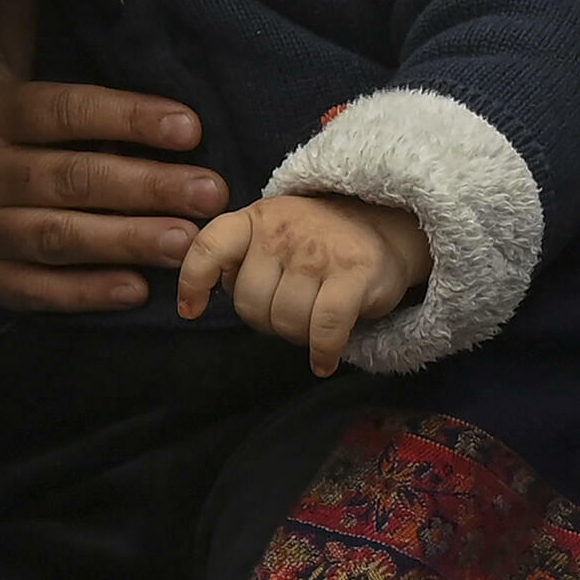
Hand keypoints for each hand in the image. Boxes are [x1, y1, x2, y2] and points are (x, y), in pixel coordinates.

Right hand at [0, 0, 227, 311]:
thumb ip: (18, 2)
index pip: (67, 113)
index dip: (128, 119)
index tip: (191, 126)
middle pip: (74, 179)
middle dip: (148, 186)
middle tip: (216, 191)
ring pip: (60, 237)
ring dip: (128, 241)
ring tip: (191, 241)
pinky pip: (36, 288)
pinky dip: (84, 293)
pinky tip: (135, 292)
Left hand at [177, 193, 431, 376]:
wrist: (387, 225)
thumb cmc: (318, 240)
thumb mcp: (272, 233)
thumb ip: (240, 258)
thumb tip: (204, 298)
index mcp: (255, 219)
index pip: (209, 246)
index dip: (193, 281)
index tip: (191, 310)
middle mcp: (282, 231)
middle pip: (249, 302)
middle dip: (265, 320)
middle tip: (288, 314)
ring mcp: (319, 251)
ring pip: (286, 320)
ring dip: (297, 336)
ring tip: (311, 327)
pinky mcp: (354, 274)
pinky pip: (324, 329)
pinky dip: (322, 352)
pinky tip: (324, 360)